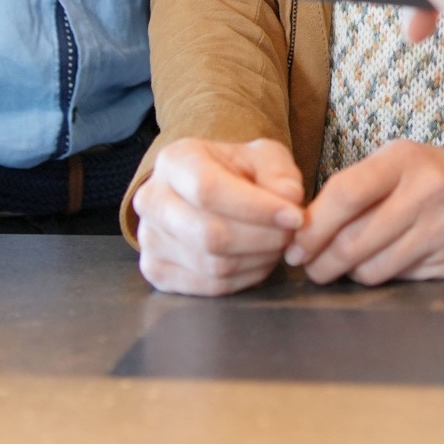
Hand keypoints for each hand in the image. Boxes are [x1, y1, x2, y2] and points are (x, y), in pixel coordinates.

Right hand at [131, 137, 305, 295]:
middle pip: (210, 234)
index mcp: (174, 161)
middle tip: (291, 234)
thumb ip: (279, 173)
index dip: (256, 208)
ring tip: (278, 244)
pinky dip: (245, 278)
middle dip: (262, 238)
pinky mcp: (156, 271)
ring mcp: (148, 239)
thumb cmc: (237, 172)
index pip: (208, 190)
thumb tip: (289, 199)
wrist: (206, 192)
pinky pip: (209, 286)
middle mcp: (151, 199)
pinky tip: (260, 260)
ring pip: (212, 264)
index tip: (295, 216)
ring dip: (258, 260)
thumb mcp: (264, 157)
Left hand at [286, 140, 443, 285]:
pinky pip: (403, 279)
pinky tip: (386, 265)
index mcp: (404, 159)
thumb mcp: (397, 164)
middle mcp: (428, 190)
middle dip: (322, 262)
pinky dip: (385, 277)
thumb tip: (301, 228)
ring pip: (374, 268)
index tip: (294, 247)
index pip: (345, 194)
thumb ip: (354, 189)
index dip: (313, 228)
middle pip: (354, 240)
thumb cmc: (433, 177)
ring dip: (350, 274)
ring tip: (344, 268)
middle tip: (311, 269)